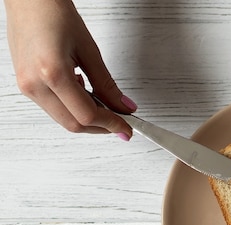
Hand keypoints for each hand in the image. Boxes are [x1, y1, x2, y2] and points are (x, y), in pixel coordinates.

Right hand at [4, 0, 136, 139]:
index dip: (111, 124)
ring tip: (104, 104)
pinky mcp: (24, 85)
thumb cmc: (52, 13)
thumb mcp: (89, 50)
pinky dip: (73, 108)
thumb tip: (123, 106)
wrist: (28, 0)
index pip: (86, 115)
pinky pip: (53, 108)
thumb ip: (107, 84)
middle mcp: (33, 84)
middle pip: (73, 124)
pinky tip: (84, 94)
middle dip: (100, 127)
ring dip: (87, 118)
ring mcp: (26, 86)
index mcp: (51, 73)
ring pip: (63, 119)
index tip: (126, 127)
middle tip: (120, 123)